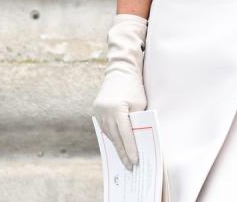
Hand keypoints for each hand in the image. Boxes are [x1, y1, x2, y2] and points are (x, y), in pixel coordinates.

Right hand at [92, 14, 147, 169]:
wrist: (120, 69)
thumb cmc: (134, 85)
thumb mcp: (140, 103)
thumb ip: (137, 120)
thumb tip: (137, 138)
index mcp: (116, 110)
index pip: (125, 134)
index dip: (130, 149)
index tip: (135, 161)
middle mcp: (104, 113)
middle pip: (115, 138)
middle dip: (123, 153)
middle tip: (130, 167)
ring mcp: (98, 112)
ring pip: (109, 134)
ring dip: (117, 146)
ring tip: (125, 159)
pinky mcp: (96, 110)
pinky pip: (105, 128)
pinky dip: (112, 136)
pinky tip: (118, 145)